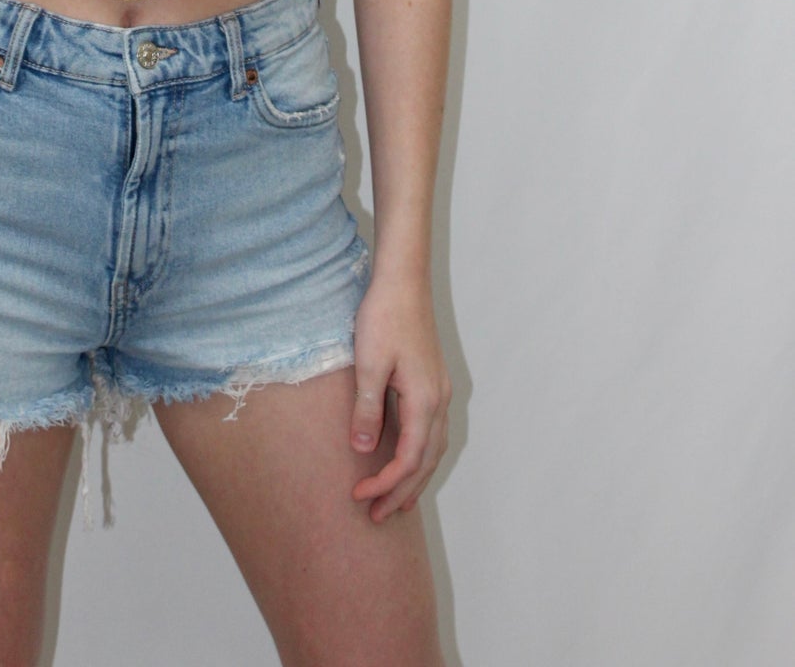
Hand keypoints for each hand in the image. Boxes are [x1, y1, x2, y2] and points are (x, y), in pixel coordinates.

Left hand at [349, 273, 451, 520]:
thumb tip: (365, 451)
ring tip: (397, 502)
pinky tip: (407, 458)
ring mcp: (440, 391)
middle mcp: (439, 401)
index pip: (409, 459)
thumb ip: (367, 408)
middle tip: (377, 517)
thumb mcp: (368, 363)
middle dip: (402, 491)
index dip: (385, 483)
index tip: (359, 498)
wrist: (403, 280)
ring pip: (434, 448)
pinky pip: (432, 431)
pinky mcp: (433, 382)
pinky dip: (421, 454)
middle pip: (427, 461)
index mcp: (425, 400)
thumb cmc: (384, 317)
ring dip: (416, 477)